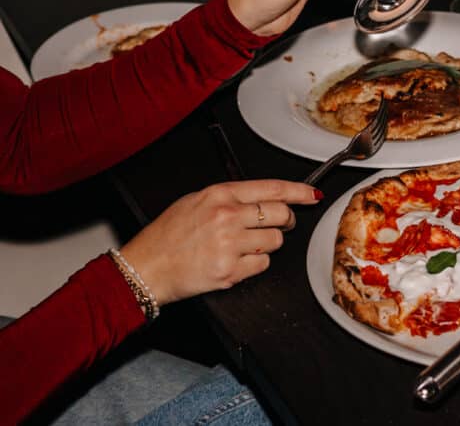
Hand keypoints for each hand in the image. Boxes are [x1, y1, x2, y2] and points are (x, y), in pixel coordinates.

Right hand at [118, 180, 319, 304]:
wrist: (145, 267)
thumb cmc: (167, 235)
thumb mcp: (196, 201)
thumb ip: (231, 198)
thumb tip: (265, 199)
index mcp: (220, 194)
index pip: (273, 188)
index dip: (299, 192)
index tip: (312, 195)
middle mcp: (227, 217)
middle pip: (281, 215)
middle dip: (285, 221)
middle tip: (277, 225)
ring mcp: (229, 245)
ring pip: (275, 242)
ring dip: (266, 245)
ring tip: (243, 246)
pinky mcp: (230, 271)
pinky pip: (262, 265)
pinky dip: (254, 265)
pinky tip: (234, 261)